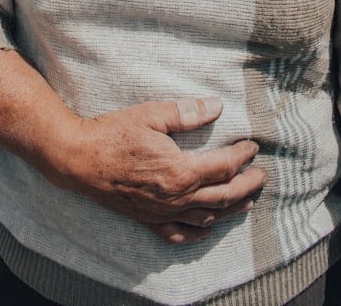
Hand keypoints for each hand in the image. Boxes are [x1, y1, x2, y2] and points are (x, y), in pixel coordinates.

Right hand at [63, 96, 265, 243]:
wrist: (78, 159)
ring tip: (246, 202)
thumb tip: (217, 107)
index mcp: (180, 171)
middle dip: (246, 186)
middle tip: (261, 176)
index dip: (242, 156)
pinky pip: (179, 233)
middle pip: (222, 196)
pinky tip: (207, 226)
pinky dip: (198, 231)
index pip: (223, 167)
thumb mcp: (151, 115)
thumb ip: (186, 113)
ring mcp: (161, 212)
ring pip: (206, 217)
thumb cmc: (113, 134)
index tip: (252, 146)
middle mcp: (175, 197)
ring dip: (230, 209)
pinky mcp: (147, 219)